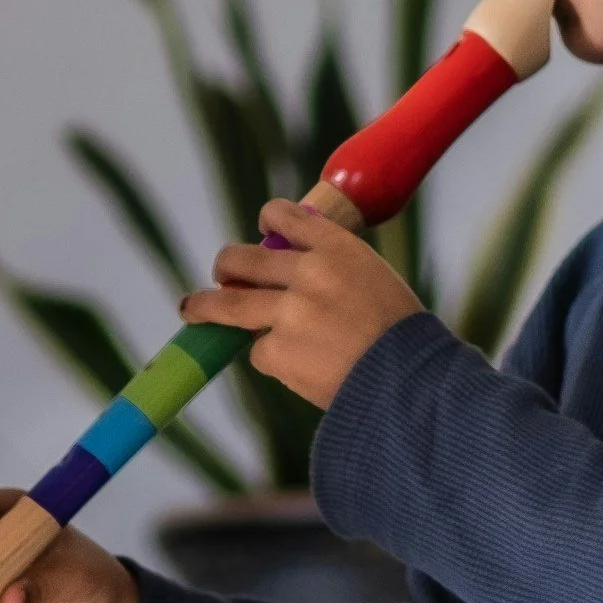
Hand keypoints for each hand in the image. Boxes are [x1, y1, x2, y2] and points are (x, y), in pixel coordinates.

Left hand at [178, 199, 423, 406]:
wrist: (412, 384)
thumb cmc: (402, 337)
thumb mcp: (376, 281)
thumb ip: (335, 270)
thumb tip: (288, 272)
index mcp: (338, 249)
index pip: (286, 217)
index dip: (269, 220)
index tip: (262, 228)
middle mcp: (308, 273)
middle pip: (244, 258)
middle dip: (227, 266)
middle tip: (223, 274)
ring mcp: (289, 313)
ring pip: (228, 304)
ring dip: (204, 306)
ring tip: (191, 309)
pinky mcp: (278, 351)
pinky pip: (259, 352)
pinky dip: (274, 360)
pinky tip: (300, 368)